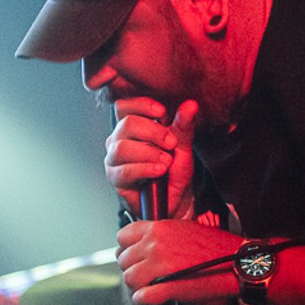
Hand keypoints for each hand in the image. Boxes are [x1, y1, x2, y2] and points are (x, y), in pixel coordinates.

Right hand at [104, 98, 198, 218]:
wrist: (174, 199)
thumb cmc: (173, 170)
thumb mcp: (182, 144)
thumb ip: (183, 125)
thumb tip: (191, 105)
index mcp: (130, 126)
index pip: (124, 106)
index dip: (141, 105)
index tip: (162, 113)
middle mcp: (118, 140)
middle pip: (126, 124)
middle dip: (153, 132)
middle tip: (171, 143)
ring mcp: (114, 159)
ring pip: (123, 148)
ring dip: (150, 153)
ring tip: (166, 161)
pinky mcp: (115, 179)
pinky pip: (125, 170)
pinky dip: (145, 169)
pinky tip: (159, 171)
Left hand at [116, 219, 243, 304]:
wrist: (238, 263)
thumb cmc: (214, 247)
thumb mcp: (183, 228)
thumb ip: (159, 235)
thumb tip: (141, 245)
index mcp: (158, 228)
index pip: (122, 237)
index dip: (127, 249)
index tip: (137, 257)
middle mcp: (155, 244)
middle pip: (123, 260)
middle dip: (133, 269)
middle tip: (147, 275)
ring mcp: (160, 265)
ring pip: (129, 279)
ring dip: (138, 286)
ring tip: (151, 287)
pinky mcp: (167, 287)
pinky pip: (141, 296)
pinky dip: (143, 300)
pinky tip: (152, 300)